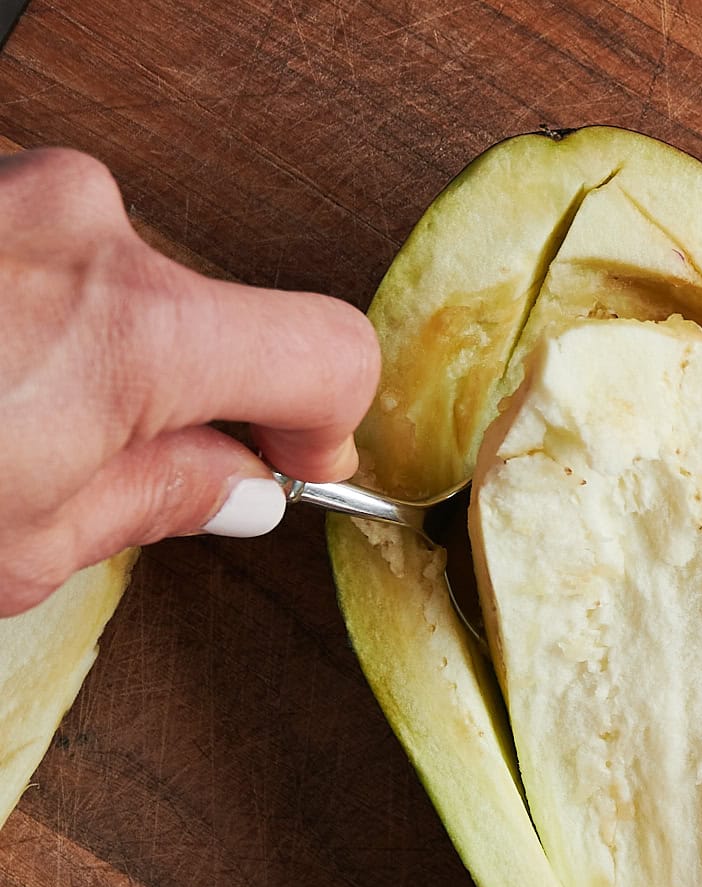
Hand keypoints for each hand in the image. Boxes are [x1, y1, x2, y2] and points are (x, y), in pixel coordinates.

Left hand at [0, 147, 380, 614]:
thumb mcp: (21, 542)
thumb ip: (152, 503)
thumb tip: (235, 489)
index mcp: (135, 331)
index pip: (329, 353)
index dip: (329, 424)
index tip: (297, 463)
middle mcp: (89, 228)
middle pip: (212, 323)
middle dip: (178, 399)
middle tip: (108, 470)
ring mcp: (27, 188)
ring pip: (124, 285)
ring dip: (95, 353)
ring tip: (10, 417)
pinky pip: (50, 250)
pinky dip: (32, 312)